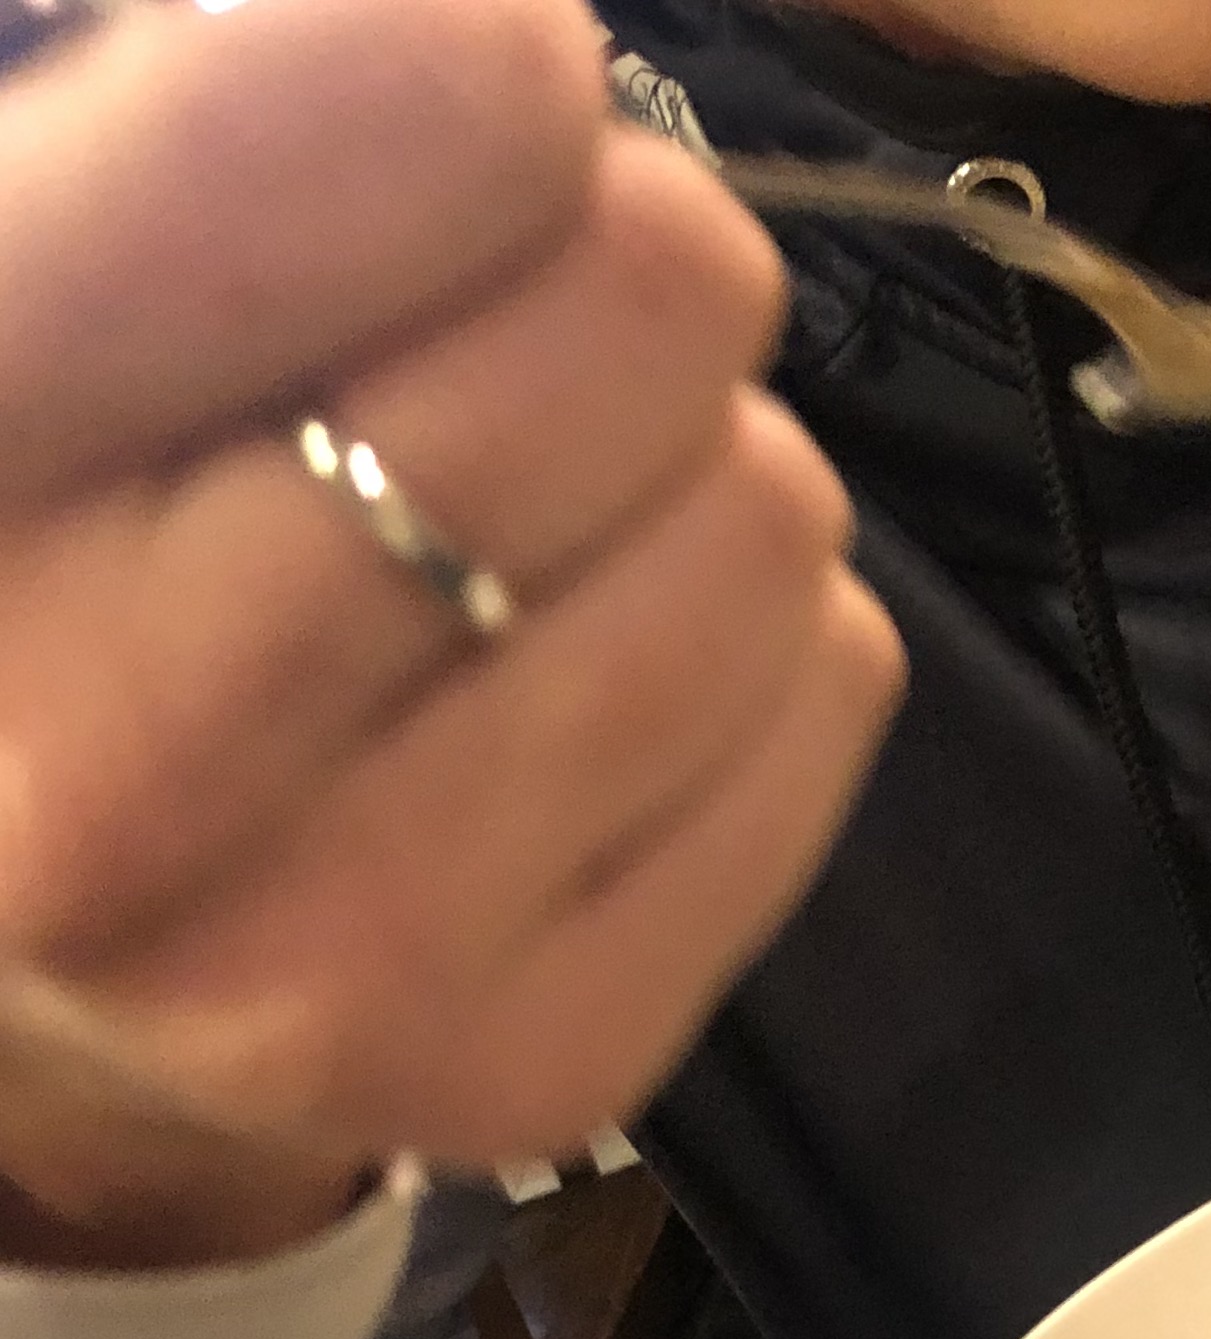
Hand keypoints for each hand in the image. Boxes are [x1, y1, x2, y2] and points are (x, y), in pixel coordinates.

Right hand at [0, 0, 902, 1268]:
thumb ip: (252, 109)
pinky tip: (566, 674)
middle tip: (491, 334)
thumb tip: (520, 58)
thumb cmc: (42, 511)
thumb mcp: (53, 254)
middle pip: (656, 302)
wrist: (7, 930)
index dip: (473, 66)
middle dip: (615, 263)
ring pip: (769, 516)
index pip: (406, 116)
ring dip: (684, 468)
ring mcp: (326, 964)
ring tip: (514, 526)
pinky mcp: (532, 1067)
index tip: (436, 99)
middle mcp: (96, 769)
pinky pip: (830, 685)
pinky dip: (747, 639)